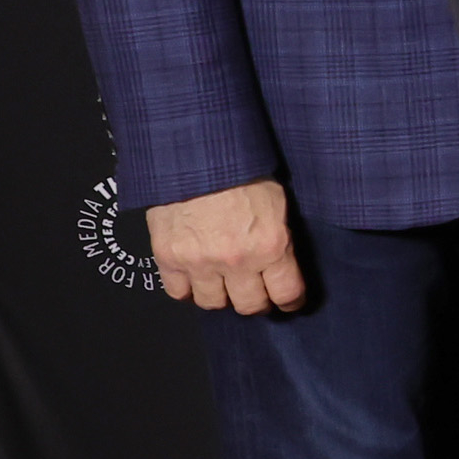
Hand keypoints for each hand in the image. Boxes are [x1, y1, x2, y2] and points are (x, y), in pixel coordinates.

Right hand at [143, 178, 303, 314]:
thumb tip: (281, 261)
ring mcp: (200, 262)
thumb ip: (278, 237)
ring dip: (221, 296)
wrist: (195, 153)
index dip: (290, 301)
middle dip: (256, 301)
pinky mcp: (169, 258)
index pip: (287, 293)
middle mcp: (236, 261)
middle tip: (256, 292)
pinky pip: (177, 292)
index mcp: (270, 246)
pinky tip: (195, 278)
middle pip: (249, 306)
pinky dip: (187, 289)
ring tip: (224, 283)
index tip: (289, 301)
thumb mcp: (276, 201)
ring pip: (213, 303)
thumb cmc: (242, 169)